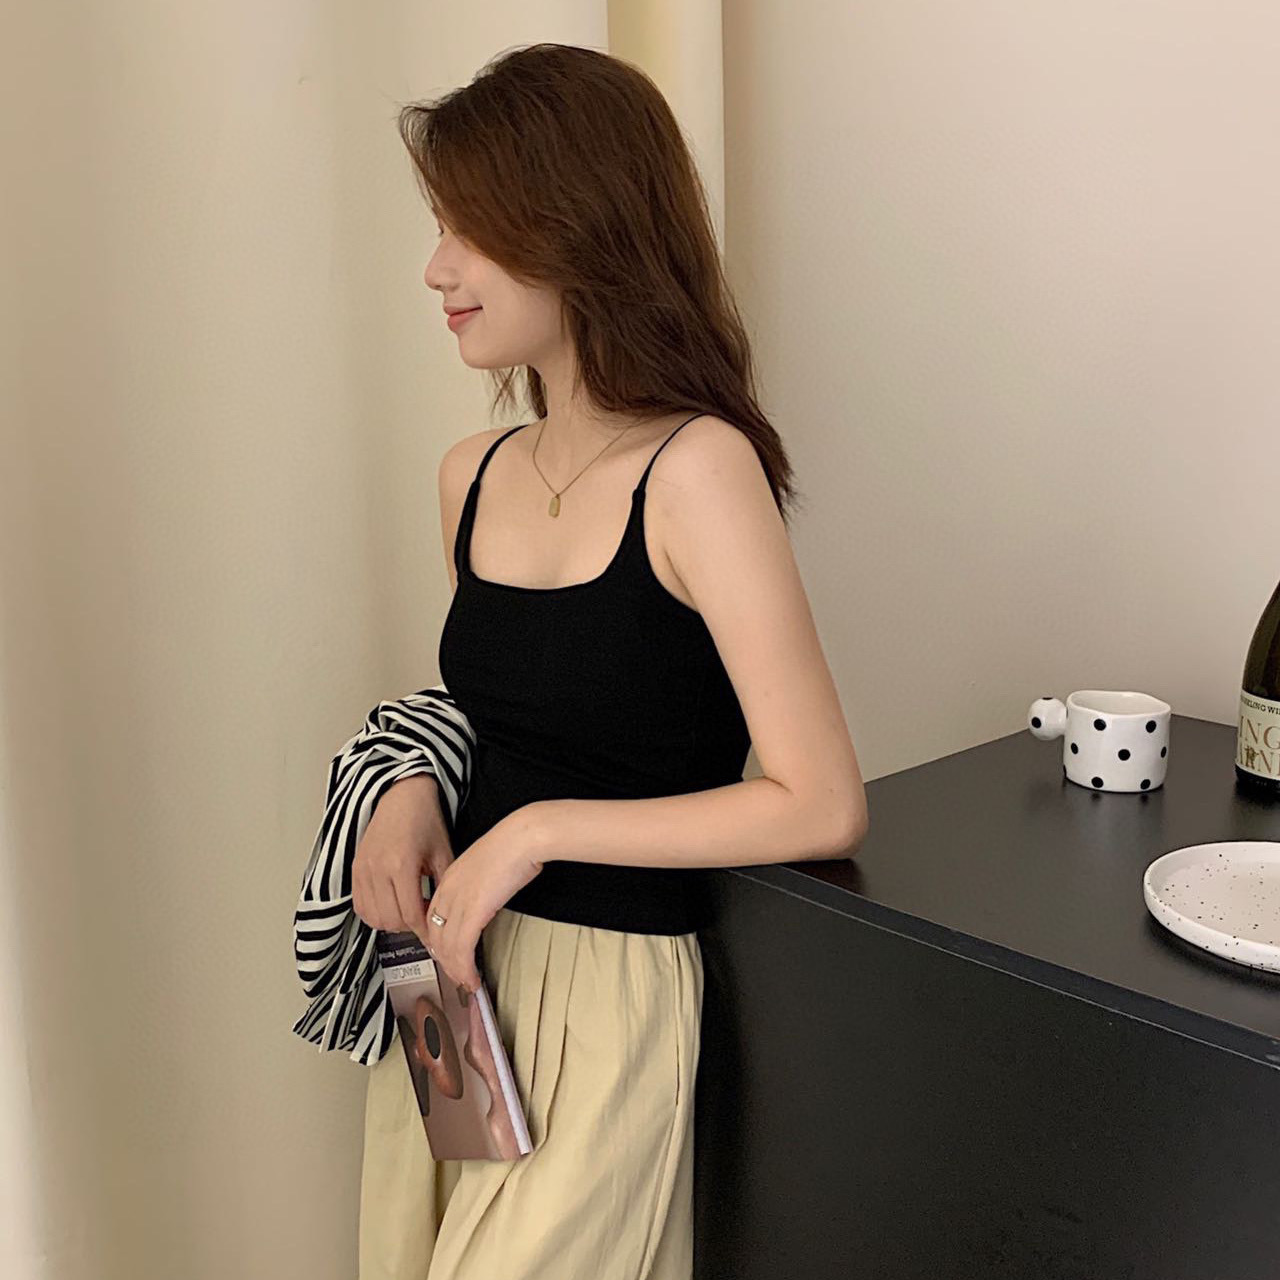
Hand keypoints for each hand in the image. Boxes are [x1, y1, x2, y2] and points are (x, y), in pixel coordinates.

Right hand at [352, 775, 453, 937]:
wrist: (402, 796)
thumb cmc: (425, 820)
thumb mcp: (443, 852)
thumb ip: (444, 886)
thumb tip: (447, 917)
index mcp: (402, 864)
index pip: (411, 913)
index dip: (424, 930)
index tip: (434, 935)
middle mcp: (377, 869)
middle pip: (391, 920)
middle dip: (410, 927)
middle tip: (424, 918)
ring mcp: (362, 870)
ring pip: (373, 917)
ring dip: (392, 922)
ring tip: (409, 910)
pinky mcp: (354, 870)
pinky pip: (360, 906)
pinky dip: (375, 913)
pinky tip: (391, 904)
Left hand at [423, 807, 545, 993]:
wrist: (524, 836)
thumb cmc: (514, 845)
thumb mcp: (488, 865)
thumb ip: (479, 885)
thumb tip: (484, 902)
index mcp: (449, 878)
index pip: (433, 918)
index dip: (439, 942)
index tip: (448, 956)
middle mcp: (448, 891)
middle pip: (434, 936)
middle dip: (445, 961)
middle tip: (457, 976)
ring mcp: (458, 901)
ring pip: (445, 947)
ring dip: (455, 970)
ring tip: (466, 983)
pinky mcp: (473, 911)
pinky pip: (461, 949)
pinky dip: (464, 968)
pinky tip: (472, 977)